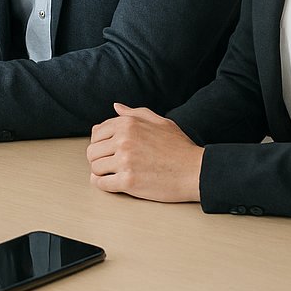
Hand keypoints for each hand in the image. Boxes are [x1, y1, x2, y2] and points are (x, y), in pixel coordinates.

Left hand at [87, 104, 203, 201]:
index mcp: (128, 124)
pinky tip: (109, 182)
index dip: (101, 144)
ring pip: (95, 167)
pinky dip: (102, 184)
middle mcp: (123, 140)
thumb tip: (116, 107)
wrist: (197, 171)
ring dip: (101, 172)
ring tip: (113, 173)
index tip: (109, 151)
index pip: (96, 133)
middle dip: (99, 158)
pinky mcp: (128, 181)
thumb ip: (135, 113)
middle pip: (92, 151)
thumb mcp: (161, 122)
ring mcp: (125, 160)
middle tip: (110, 165)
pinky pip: (101, 183)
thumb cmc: (180, 147)